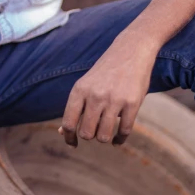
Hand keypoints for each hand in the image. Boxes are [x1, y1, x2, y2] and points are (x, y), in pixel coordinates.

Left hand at [59, 33, 156, 147]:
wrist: (131, 50)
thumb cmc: (105, 72)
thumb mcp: (86, 85)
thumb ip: (75, 108)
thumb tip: (62, 133)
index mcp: (79, 90)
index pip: (68, 123)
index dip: (69, 137)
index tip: (73, 143)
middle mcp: (95, 95)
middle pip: (86, 133)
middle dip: (89, 135)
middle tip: (94, 130)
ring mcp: (114, 99)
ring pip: (103, 136)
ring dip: (104, 138)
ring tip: (106, 133)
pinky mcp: (132, 103)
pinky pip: (124, 131)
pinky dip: (120, 139)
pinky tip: (118, 138)